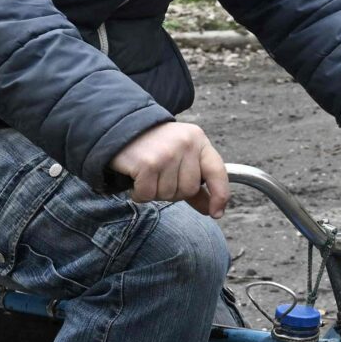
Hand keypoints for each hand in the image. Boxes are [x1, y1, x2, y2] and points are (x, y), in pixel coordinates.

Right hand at [110, 120, 228, 216]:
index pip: (217, 171)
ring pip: (168, 195)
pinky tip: (136, 180)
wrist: (120, 128)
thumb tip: (214, 210)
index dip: (220, 195)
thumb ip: (198, 183)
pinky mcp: (147, 163)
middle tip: (159, 176)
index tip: (216, 213)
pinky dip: (139, 194)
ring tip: (147, 174)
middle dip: (173, 191)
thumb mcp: (181, 156)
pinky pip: (148, 195)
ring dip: (155, 192)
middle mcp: (185, 144)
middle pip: (189, 189)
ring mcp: (167, 153)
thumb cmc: (155, 146)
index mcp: (198, 140)